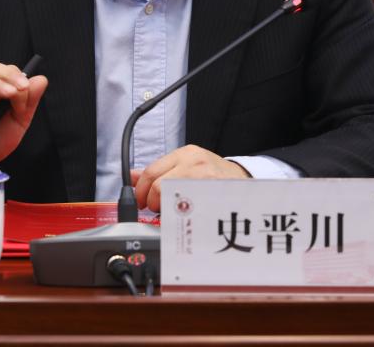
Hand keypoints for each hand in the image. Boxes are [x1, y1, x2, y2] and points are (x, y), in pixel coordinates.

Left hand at [130, 144, 250, 211]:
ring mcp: (205, 179)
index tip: (140, 202)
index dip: (141, 191)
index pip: (152, 172)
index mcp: (184, 154)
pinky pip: (189, 210)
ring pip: (172, 200)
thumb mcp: (184, 165)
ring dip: (165, 211)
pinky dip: (181, 218)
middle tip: (154, 209)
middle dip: (151, 203)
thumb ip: (158, 170)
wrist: (241, 179)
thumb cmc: (211, 174)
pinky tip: (184, 217)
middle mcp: (194, 163)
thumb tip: (132, 176)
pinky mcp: (214, 195)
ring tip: (170, 212)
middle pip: (159, 187)